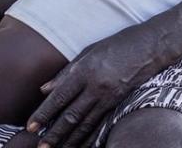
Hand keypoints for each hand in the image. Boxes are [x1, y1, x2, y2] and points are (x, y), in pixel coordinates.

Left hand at [26, 31, 161, 147]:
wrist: (150, 46)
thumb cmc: (117, 44)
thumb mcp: (88, 52)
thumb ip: (65, 72)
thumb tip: (44, 89)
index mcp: (84, 70)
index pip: (59, 97)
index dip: (44, 113)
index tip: (31, 127)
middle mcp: (96, 86)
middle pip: (71, 115)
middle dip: (54, 133)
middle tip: (40, 147)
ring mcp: (109, 96)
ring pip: (86, 124)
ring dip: (70, 140)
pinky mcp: (119, 103)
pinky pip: (101, 124)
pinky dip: (89, 137)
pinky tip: (81, 145)